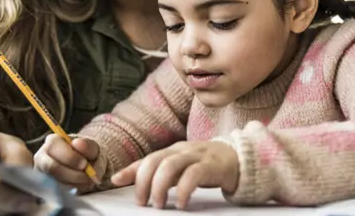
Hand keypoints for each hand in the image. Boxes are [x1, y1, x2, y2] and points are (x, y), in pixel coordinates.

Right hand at [34, 134, 100, 193]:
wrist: (87, 166)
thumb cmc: (88, 154)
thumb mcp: (93, 148)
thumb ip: (88, 145)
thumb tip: (77, 143)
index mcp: (53, 141)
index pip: (54, 147)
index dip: (70, 157)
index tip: (85, 164)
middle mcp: (42, 156)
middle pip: (51, 166)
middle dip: (72, 174)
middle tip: (87, 177)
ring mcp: (41, 172)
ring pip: (53, 181)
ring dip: (73, 183)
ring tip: (87, 181)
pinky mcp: (44, 186)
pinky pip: (55, 191)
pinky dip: (71, 190)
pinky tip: (80, 185)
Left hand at [111, 141, 239, 209]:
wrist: (238, 158)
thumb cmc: (205, 165)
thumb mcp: (179, 168)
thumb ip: (156, 173)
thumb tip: (121, 179)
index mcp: (172, 151)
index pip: (147, 158)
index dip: (130, 169)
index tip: (116, 181)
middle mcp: (181, 150)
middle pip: (155, 160)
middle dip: (144, 181)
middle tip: (142, 201)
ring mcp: (196, 155)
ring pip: (171, 165)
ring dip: (160, 186)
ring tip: (159, 204)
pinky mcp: (211, 165)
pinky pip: (194, 174)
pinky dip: (184, 189)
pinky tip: (181, 202)